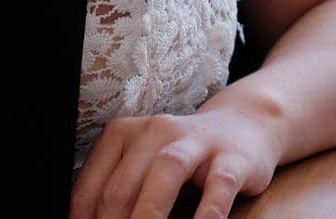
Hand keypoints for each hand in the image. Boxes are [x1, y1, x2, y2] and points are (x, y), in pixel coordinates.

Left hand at [69, 103, 280, 218]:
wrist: (244, 125)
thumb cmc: (182, 158)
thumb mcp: (142, 166)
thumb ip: (117, 194)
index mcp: (124, 133)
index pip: (91, 189)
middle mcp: (156, 131)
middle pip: (122, 186)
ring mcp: (197, 142)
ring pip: (166, 171)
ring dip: (148, 216)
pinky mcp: (232, 158)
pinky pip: (218, 187)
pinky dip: (205, 215)